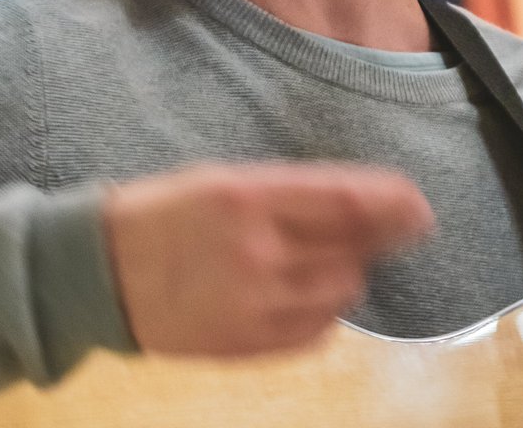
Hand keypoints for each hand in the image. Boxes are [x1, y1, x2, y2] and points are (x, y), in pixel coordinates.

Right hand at [102, 162, 433, 357]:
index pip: (343, 201)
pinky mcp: (248, 345)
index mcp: (248, 196)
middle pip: (352, 249)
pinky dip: (326, 308)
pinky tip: (309, 290)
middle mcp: (257, 251)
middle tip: (404, 225)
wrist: (102, 272)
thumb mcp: (225, 179)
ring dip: (350, 270)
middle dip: (383, 237)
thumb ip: (293, 191)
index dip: (391, 204)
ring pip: (340, 291)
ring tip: (331, 255)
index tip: (420, 204)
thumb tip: (364, 201)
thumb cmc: (167, 211)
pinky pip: (316, 329)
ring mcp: (253, 304)